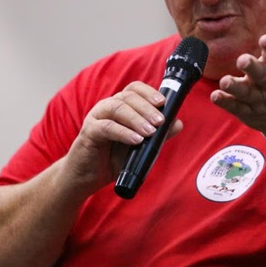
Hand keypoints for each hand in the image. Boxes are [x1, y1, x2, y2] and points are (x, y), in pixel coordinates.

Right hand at [65, 81, 183, 191]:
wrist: (87, 177)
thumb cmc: (113, 158)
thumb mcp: (140, 146)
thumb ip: (158, 135)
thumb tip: (178, 123)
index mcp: (120, 106)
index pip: (134, 89)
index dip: (149, 92)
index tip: (163, 102)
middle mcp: (108, 107)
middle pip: (128, 96)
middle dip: (147, 107)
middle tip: (160, 121)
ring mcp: (96, 118)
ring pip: (117, 108)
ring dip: (136, 119)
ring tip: (150, 131)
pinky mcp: (88, 132)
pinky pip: (106, 127)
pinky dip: (123, 132)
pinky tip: (136, 140)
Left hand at [211, 0, 265, 137]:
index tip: (265, 39)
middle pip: (262, 75)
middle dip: (252, 68)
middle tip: (242, 60)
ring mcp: (260, 98)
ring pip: (247, 93)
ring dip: (236, 87)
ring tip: (225, 81)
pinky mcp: (249, 111)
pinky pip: (236, 107)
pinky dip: (226, 102)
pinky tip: (215, 96)